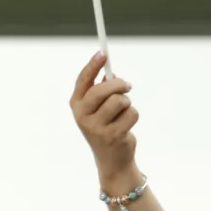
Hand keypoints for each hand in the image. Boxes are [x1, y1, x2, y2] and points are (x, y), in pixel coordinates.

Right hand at [70, 52, 140, 187]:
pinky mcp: (112, 135)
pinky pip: (131, 113)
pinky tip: (127, 126)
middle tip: (128, 85)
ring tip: (123, 113)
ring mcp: (96, 126)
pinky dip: (133, 116)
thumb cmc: (107, 126)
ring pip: (120, 101)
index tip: (103, 52)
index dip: (92, 65)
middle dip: (119, 84)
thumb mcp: (100, 108)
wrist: (112, 158)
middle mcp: (82, 115)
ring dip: (128, 104)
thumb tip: (111, 74)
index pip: (82, 81)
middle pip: (103, 90)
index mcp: (77, 105)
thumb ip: (102, 91)